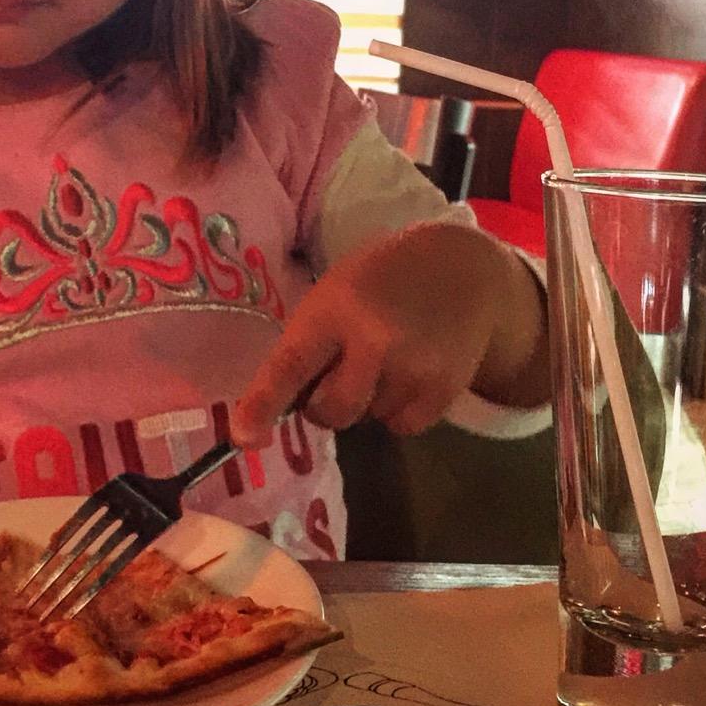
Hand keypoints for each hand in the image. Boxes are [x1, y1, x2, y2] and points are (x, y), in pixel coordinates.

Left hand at [231, 224, 544, 447]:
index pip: (290, 365)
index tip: (243, 437)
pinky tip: (410, 369)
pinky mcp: (445, 389)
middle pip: (330, 411)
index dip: (262, 403)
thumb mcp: (335, 292)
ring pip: (367, 420)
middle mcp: (374, 340)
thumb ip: (311, 342)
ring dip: (367, 400)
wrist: (462, 268)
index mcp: (333, 309)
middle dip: (323, 404)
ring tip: (388, 355)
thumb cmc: (380, 279)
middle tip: (339, 370)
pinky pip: (402, 426)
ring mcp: (413, 367)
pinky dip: (398, 408)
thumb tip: (285, 407)